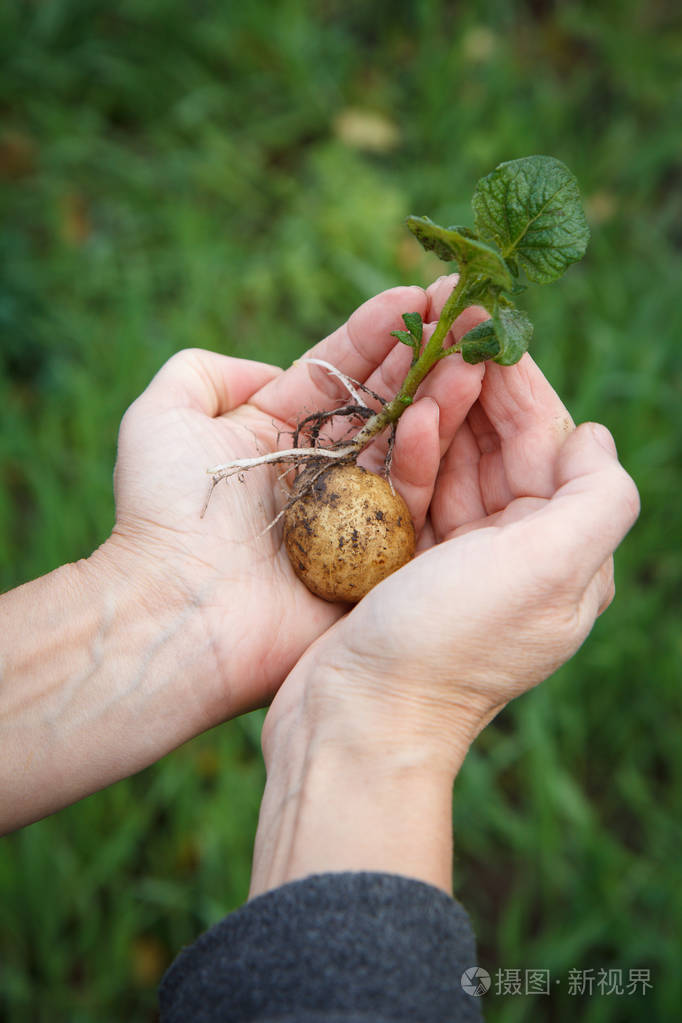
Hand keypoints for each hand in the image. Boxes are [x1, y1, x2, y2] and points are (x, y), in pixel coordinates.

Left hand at [99, 281, 485, 723]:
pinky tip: (446, 410)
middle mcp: (322, 472)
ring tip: (471, 352)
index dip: (376, 333)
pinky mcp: (376, 557)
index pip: (338, 373)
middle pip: (383, 405)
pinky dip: (432, 456)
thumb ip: (201, 372)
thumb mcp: (160, 418)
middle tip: (465, 315)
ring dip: (439, 395)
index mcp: (277, 436)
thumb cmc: (164, 512)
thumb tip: (259, 371)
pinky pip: (413, 501)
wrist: (176, 609)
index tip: (417, 296)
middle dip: (422, 358)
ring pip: (408, 445)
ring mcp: (353, 514)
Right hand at [249, 354, 638, 894]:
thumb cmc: (449, 641)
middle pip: (504, 449)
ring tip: (421, 365)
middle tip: (446, 330)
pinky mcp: (406, 567)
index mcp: (565, 557)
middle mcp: (520, 558)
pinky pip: (415, 493)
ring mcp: (461, 563)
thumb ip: (597, 497)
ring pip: (458, 464)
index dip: (524, 385)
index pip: (554, 447)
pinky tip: (399, 422)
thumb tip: (594, 436)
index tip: (488, 328)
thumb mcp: (549, 568)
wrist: (354, 720)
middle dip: (478, 390)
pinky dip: (409, 456)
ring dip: (441, 413)